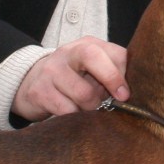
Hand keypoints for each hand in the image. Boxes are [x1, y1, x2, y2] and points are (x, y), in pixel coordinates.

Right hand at [12, 37, 128, 121]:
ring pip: (84, 94)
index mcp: (87, 45)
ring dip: (92, 108)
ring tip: (88, 108)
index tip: (126, 94)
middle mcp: (68, 53)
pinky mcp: (40, 91)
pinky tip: (73, 115)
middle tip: (118, 101)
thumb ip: (114, 73)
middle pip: (94, 57)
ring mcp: (52, 70)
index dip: (123, 74)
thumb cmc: (73, 79)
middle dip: (111, 81)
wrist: (30, 83)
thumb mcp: (92, 70)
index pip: (114, 53)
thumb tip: (133, 93)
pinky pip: (67, 111)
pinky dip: (75, 118)